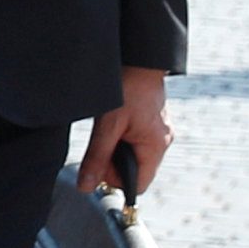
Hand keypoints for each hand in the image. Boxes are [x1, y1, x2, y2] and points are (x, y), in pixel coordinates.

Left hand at [77, 66, 173, 196]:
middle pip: (135, 172)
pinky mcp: (152, 125)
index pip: (139, 185)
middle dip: (114, 165)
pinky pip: (136, 143)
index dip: (116, 181)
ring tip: (108, 131)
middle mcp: (162, 143)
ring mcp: (158, 134)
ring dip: (117, 151)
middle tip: (100, 144)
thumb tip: (86, 186)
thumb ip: (97, 157)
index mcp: (156, 146)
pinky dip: (122, 140)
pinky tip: (114, 126)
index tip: (99, 167)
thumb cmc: (126, 90)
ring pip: (134, 157)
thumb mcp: (107, 125)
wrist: (139, 62)